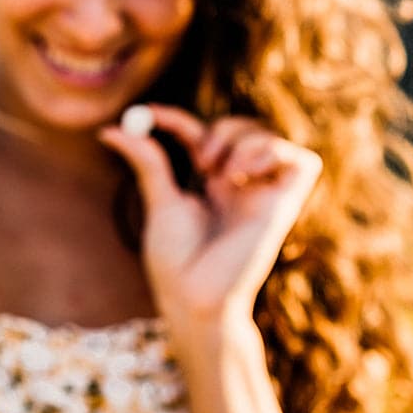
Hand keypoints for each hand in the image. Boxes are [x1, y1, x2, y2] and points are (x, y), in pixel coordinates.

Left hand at [100, 107, 321, 355]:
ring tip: (221, 172)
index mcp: (210, 186)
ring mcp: (263, 195)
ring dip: (244, 138)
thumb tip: (109, 130)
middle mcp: (240, 187)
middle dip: (219, 128)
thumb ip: (147, 161)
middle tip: (200, 160)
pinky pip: (302, 161)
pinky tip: (244, 174)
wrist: (195, 297)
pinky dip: (272, 151)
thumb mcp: (160, 201)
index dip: (176, 119)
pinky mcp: (285, 206)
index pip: (200, 134)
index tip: (148, 115)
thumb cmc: (176, 261)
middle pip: (241, 128)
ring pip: (270, 136)